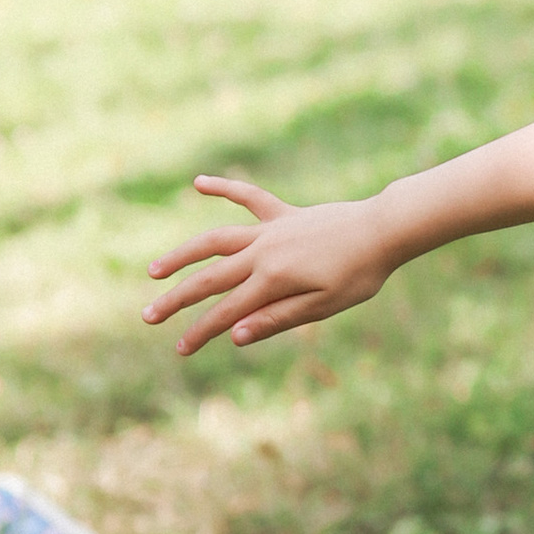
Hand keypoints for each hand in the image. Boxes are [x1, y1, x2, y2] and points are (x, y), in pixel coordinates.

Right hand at [143, 176, 393, 358]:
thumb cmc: (360, 274)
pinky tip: (199, 183)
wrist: (384, 229)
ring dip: (183, 254)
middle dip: (177, 300)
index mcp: (273, 279)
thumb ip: (277, 319)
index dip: (201, 332)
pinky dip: (224, 188)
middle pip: (210, 278)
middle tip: (148, 316)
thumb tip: (235, 336)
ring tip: (155, 270)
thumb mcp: (323, 306)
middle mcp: (263, 251)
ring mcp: (270, 229)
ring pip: (215, 240)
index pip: (226, 312)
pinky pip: (248, 198)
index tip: (180, 350)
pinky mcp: (283, 213)